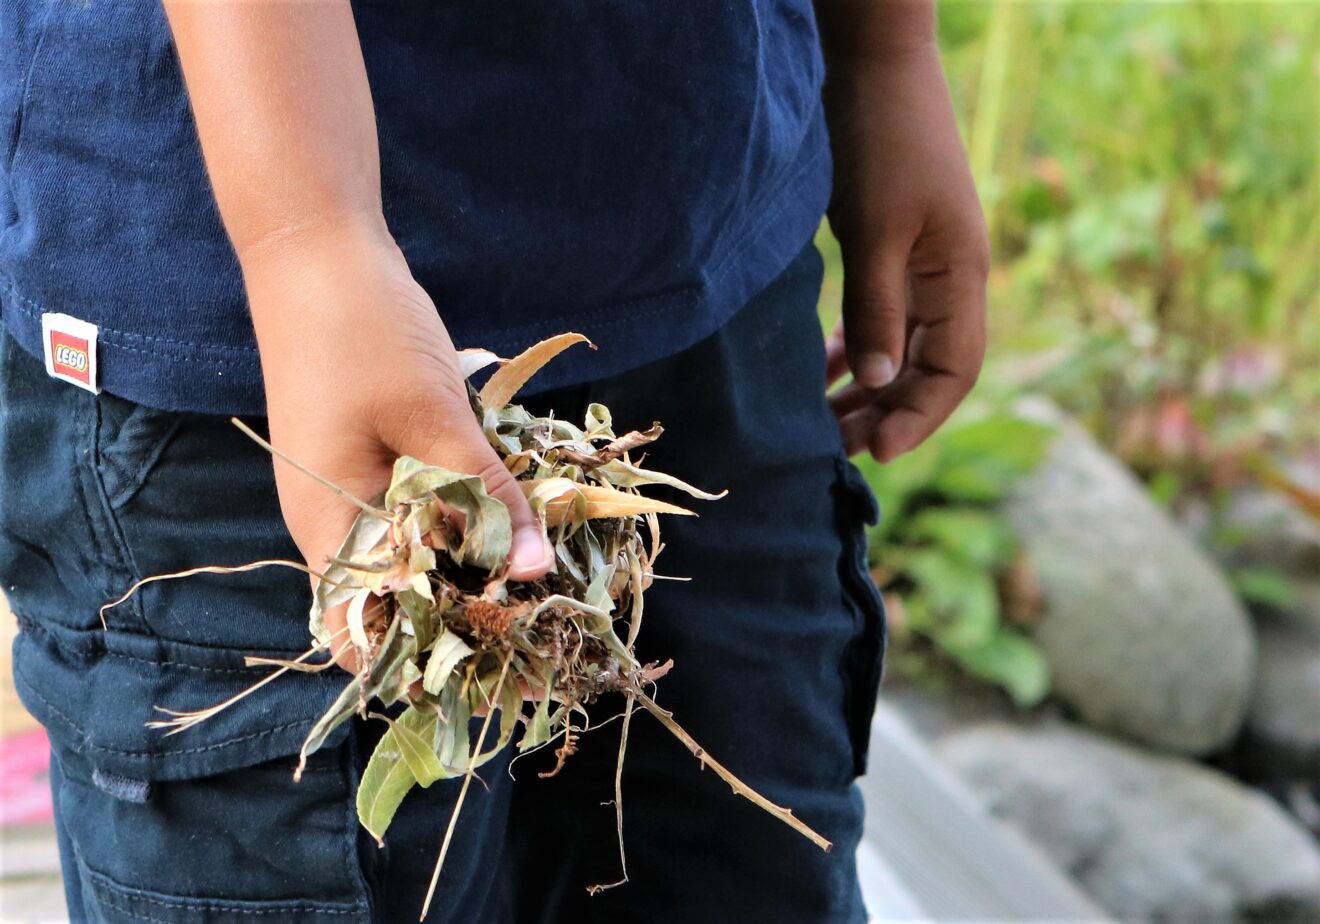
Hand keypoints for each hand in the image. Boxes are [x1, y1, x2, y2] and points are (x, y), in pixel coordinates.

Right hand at [242, 221, 554, 669]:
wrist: (317, 250)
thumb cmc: (362, 333)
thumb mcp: (436, 417)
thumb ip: (485, 495)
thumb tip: (534, 573)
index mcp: (328, 527)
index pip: (366, 634)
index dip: (428, 662)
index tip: (503, 666)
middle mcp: (333, 520)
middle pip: (398, 599)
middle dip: (465, 616)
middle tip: (541, 625)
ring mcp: (351, 486)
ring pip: (416, 551)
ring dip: (470, 564)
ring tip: (539, 580)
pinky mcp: (373, 456)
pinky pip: (421, 507)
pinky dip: (463, 516)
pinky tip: (512, 516)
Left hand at [822, 43, 988, 460]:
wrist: (873, 63)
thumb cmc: (882, 139)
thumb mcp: (876, 229)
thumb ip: (877, 308)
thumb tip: (878, 384)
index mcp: (961, 275)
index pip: (956, 369)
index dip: (921, 415)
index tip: (878, 451)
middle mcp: (948, 278)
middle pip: (928, 367)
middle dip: (888, 412)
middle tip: (837, 449)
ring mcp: (920, 264)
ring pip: (900, 347)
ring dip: (868, 388)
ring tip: (825, 424)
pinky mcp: (890, 249)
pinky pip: (879, 318)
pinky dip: (854, 349)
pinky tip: (823, 372)